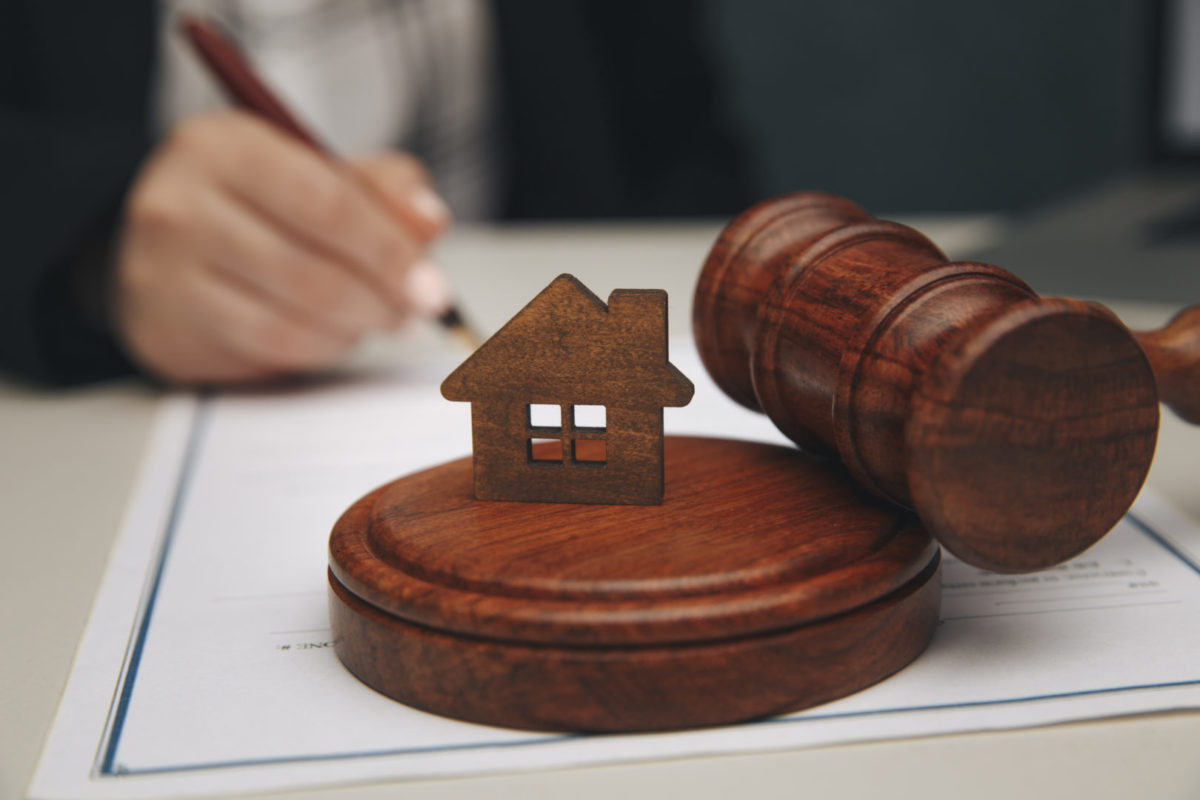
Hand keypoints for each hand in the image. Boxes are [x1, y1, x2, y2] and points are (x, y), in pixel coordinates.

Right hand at [113, 110, 451, 383]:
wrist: (161, 245)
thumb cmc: (255, 202)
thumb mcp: (315, 168)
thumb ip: (381, 187)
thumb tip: (429, 221)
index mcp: (223, 147)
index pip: (325, 203)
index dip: (389, 250)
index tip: (432, 284)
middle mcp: (181, 207)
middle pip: (311, 272)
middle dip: (381, 299)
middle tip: (417, 309)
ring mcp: (165, 276)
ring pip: (292, 323)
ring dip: (354, 328)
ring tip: (378, 316)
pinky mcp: (171, 333)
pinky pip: (270, 353)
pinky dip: (321, 349)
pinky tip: (336, 331)